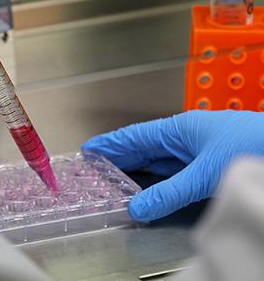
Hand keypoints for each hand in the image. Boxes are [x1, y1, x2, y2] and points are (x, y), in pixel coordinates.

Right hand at [82, 110, 263, 220]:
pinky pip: (172, 170)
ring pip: (157, 159)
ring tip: (113, 177)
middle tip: (94, 167)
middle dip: (117, 157)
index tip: (89, 149)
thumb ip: (169, 193)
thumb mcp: (205, 174)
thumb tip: (138, 208)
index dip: (110, 143)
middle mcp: (184, 137)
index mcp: (178, 129)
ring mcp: (195, 150)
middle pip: (142, 147)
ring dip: (135, 168)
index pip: (134, 136)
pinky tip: (147, 185)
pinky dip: (156, 178)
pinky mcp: (206, 163)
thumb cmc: (252, 146)